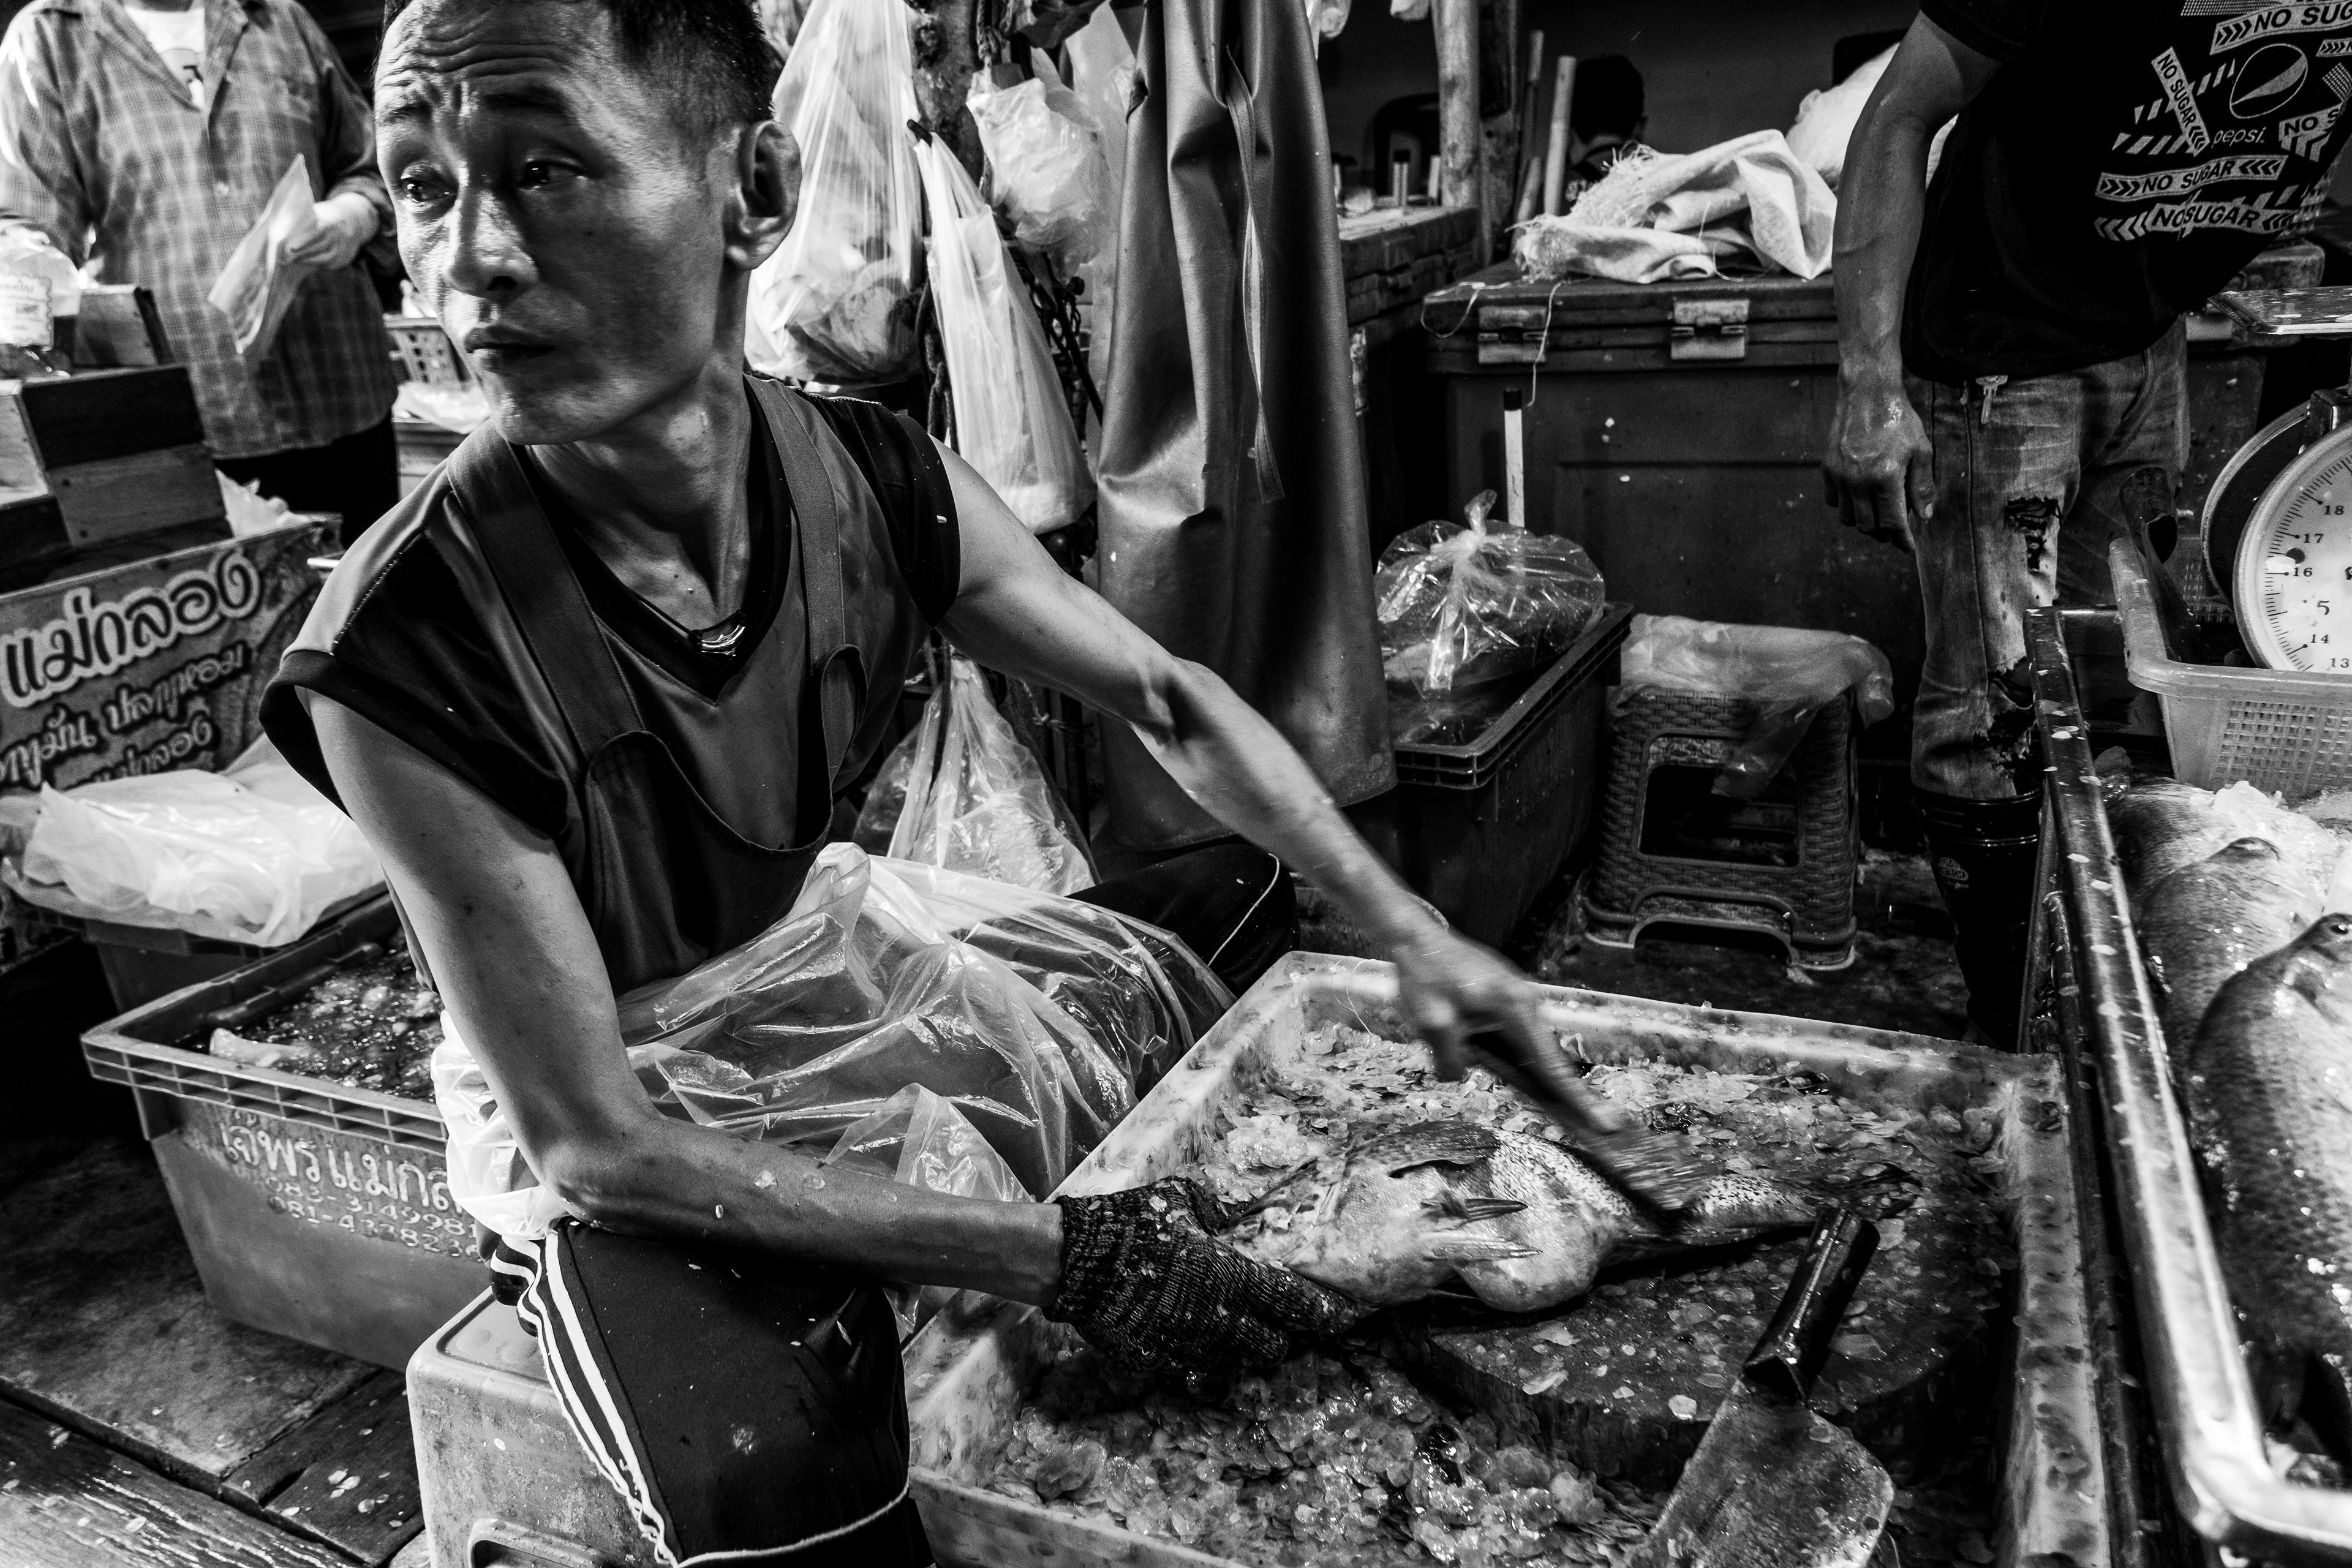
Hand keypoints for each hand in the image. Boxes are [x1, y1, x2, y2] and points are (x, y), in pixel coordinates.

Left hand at [282, 193, 377, 270]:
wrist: (354, 222)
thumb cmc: (326, 216)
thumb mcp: (319, 212)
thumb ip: (305, 220)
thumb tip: (282, 225)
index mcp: (331, 224)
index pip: (317, 233)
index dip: (304, 240)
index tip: (290, 247)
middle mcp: (338, 237)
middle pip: (318, 248)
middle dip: (301, 254)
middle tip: (283, 257)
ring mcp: (342, 249)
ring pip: (324, 259)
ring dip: (307, 261)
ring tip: (292, 260)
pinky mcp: (343, 259)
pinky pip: (328, 264)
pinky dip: (315, 264)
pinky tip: (304, 262)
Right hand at [1048, 1178, 1359, 1384]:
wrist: (1073, 1261)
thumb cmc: (1131, 1221)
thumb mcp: (1183, 1197)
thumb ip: (1222, 1205)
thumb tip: (1249, 1204)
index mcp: (1232, 1276)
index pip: (1298, 1306)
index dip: (1325, 1314)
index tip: (1341, 1316)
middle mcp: (1218, 1320)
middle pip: (1275, 1349)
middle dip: (1281, 1337)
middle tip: (1275, 1322)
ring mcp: (1188, 1349)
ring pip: (1239, 1369)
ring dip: (1245, 1354)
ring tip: (1238, 1335)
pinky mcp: (1158, 1366)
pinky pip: (1198, 1377)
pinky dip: (1206, 1367)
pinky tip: (1198, 1347)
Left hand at [1391, 925, 1622, 1135]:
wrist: (1416, 935)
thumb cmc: (1425, 976)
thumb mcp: (1432, 1024)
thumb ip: (1452, 1060)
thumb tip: (1460, 1075)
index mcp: (1516, 1008)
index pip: (1551, 1066)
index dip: (1578, 1099)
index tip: (1606, 1123)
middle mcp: (1528, 1000)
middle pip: (1547, 1057)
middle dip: (1561, 1091)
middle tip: (1597, 1123)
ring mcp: (1520, 995)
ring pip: (1528, 1044)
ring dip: (1527, 1068)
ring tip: (1534, 1086)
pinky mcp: (1507, 995)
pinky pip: (1517, 1032)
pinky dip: (1514, 1050)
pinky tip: (1495, 1053)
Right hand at [1822, 373, 1932, 552]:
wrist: (1867, 393)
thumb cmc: (1899, 419)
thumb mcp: (1921, 450)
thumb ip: (1922, 485)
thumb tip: (1924, 516)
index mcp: (1885, 477)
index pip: (1892, 522)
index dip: (1902, 539)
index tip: (1908, 547)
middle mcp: (1858, 481)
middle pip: (1868, 525)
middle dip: (1884, 534)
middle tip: (1895, 532)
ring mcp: (1840, 476)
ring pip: (1847, 518)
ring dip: (1863, 523)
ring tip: (1876, 517)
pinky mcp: (1827, 468)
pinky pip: (1832, 501)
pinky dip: (1845, 507)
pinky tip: (1858, 500)